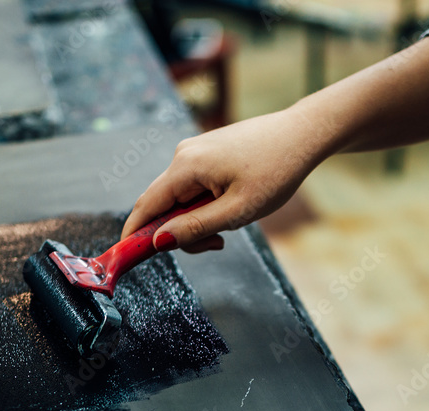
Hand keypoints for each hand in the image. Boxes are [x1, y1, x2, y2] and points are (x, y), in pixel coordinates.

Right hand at [121, 108, 329, 252]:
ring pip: (180, 198)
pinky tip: (233, 206)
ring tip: (232, 223)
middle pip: (163, 205)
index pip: (146, 205)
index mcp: (186, 166)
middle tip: (215, 245)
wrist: (303, 135)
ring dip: (198, 220)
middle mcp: (183, 155)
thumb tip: (158, 241)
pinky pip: (193, 187)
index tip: (125, 256)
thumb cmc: (276, 170)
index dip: (134, 233)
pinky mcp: (208, 153)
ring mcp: (195, 152)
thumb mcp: (237, 211)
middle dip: (180, 231)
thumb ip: (195, 228)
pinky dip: (206, 205)